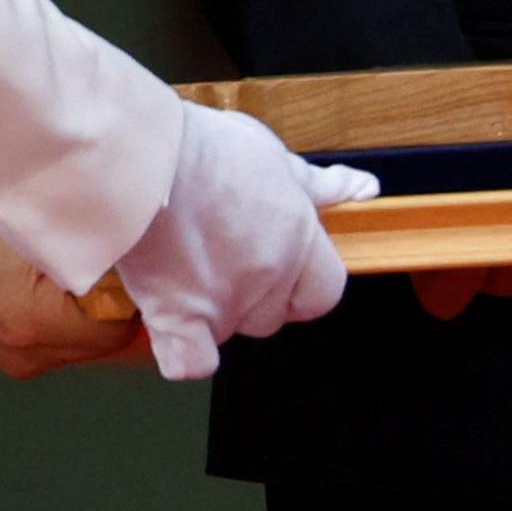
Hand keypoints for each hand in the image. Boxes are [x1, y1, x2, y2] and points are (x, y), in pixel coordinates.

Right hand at [0, 176, 144, 377]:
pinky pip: (59, 335)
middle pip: (107, 337)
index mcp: (29, 320)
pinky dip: (70, 307)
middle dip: (119, 297)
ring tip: (83, 255)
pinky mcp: (2, 347)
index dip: (134, 286)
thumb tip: (139, 245)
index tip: (132, 250)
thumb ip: (88, 237)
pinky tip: (57, 270)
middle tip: (116, 249)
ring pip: (85, 337)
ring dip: (95, 302)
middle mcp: (21, 351)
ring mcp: (10, 355)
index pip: (120, 322)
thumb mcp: (31, 214)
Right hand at [117, 104, 379, 379]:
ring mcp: (225, 302)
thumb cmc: (207, 149)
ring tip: (187, 267)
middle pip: (275, 315)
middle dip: (256, 295)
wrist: (145, 157)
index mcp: (298, 239)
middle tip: (223, 255)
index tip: (282, 265)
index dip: (304, 282)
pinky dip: (184, 351)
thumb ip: (321, 186)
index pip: (325, 291)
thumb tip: (366, 189)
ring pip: (233, 330)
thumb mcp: (275, 156)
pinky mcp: (178, 317)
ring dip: (216, 312)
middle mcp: (269, 277)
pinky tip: (175, 325)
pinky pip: (191, 361)